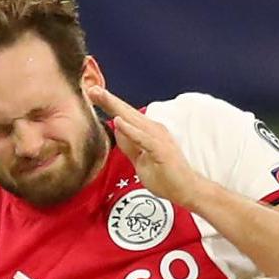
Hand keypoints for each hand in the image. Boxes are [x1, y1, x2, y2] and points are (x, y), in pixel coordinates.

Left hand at [86, 83, 205, 206]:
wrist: (187, 190)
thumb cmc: (166, 176)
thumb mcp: (140, 160)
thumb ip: (129, 144)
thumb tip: (117, 128)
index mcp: (148, 132)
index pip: (125, 115)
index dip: (109, 104)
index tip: (93, 93)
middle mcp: (154, 130)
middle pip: (127, 112)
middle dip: (109, 100)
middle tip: (92, 88)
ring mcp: (158, 138)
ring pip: (134, 120)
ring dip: (117, 107)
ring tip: (101, 95)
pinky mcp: (161, 150)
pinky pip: (143, 138)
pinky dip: (130, 129)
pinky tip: (118, 121)